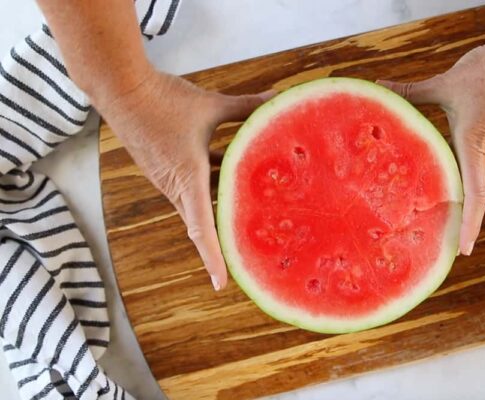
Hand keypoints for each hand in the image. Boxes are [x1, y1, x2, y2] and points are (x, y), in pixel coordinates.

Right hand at [99, 70, 271, 289]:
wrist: (120, 88)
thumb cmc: (163, 99)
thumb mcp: (211, 105)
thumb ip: (246, 106)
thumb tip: (277, 97)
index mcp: (187, 177)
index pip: (201, 227)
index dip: (212, 256)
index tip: (222, 283)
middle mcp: (174, 186)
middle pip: (200, 224)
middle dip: (220, 244)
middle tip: (244, 260)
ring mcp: (166, 179)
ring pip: (196, 204)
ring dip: (218, 212)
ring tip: (247, 222)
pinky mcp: (162, 169)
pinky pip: (189, 188)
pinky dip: (210, 190)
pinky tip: (231, 178)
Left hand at [380, 42, 484, 255]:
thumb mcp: (444, 85)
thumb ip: (411, 91)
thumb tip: (382, 85)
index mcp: (474, 146)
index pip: (476, 195)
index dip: (470, 225)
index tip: (464, 249)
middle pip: (475, 196)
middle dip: (463, 222)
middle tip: (447, 246)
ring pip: (474, 179)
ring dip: (463, 200)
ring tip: (444, 221)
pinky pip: (478, 163)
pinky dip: (464, 176)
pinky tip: (448, 178)